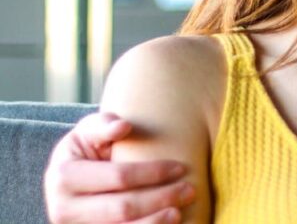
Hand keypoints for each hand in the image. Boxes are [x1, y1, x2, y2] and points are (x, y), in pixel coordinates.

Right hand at [44, 112, 194, 223]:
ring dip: (154, 223)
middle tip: (189, 190)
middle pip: (122, 209)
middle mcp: (63, 210)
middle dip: (160, 199)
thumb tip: (123, 126)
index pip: (118, 177)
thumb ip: (103, 125)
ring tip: (180, 211)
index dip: (152, 173)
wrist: (65, 182)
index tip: (180, 167)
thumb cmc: (86, 150)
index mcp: (64, 178)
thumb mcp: (88, 131)